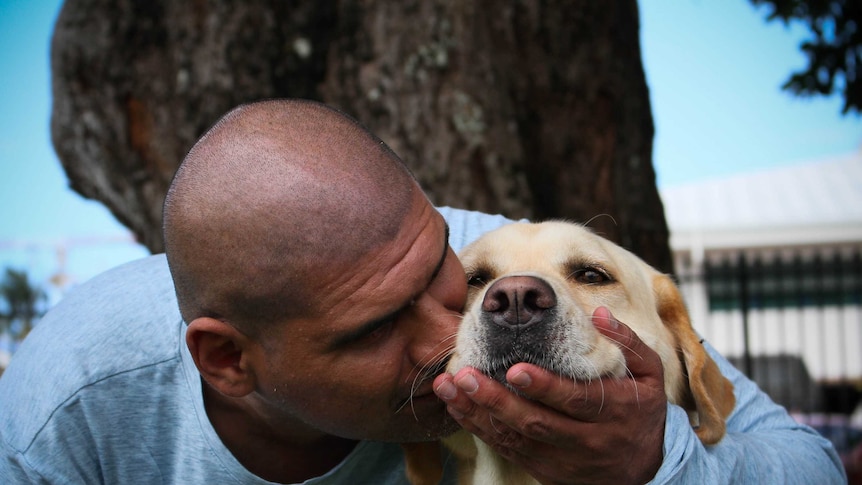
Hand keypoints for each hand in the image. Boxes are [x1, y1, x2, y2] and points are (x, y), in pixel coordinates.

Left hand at [434, 307, 666, 484]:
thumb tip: (600, 315)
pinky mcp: (544, 468)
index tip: (515, 370)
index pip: (577, 400)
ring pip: (516, 439)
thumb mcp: (649, 375)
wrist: (642, 469)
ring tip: (449, 387)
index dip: (545, 387)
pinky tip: (457, 406)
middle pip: (538, 423)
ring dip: (479, 413)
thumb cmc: (640, 409)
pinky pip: (508, 450)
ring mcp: (563, 459)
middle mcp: (588, 439)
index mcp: (616, 411)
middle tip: (465, 376)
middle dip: (498, 400)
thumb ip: (628, 343)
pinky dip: (479, 428)